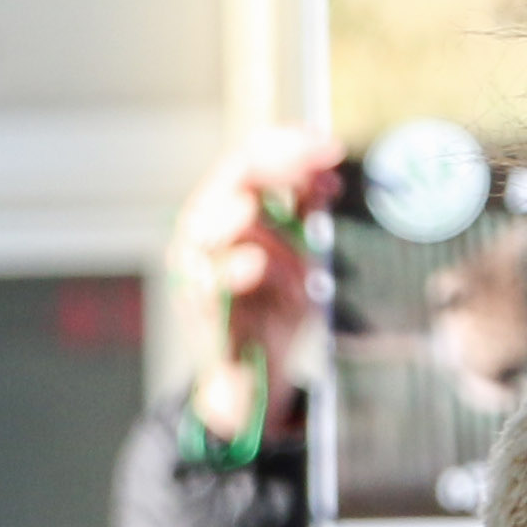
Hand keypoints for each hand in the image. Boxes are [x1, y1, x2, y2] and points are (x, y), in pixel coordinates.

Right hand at [175, 128, 339, 448]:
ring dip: (273, 234)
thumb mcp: (300, 254)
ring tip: (289, 262)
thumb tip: (327, 171)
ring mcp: (193, 266)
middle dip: (284, 170)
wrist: (249, 381)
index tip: (333, 149)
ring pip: (229, 218)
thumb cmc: (271, 312)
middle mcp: (201, 229)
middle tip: (324, 180)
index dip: (290, 145)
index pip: (249, 155)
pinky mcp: (197, 307)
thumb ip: (304, 213)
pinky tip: (254, 266)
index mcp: (222, 210)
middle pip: (237, 174)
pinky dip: (235, 269)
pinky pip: (213, 277)